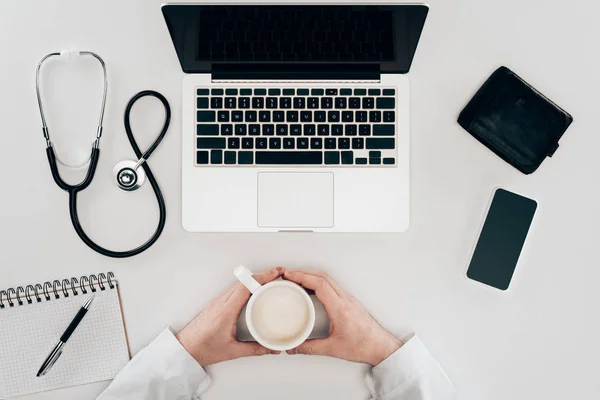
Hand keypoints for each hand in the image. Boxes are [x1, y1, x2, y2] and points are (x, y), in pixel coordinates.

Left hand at [176, 267, 284, 365]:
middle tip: (279, 275)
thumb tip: (270, 347)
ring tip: (270, 281)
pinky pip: (234, 290)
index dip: (262, 277)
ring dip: (255, 280)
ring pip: (239, 284)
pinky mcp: (217, 304)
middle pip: (245, 281)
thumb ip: (254, 349)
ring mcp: (218, 302)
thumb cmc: (202, 348)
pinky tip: (254, 292)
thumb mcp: (232, 351)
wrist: (184, 349)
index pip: (246, 286)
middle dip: (263, 276)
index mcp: (226, 311)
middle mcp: (221, 302)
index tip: (275, 273)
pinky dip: (247, 287)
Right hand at [284, 269, 402, 365]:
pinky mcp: (350, 302)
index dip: (303, 277)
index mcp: (340, 308)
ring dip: (312, 276)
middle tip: (289, 275)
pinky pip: (333, 286)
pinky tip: (312, 289)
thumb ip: (310, 348)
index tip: (291, 276)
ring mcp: (348, 299)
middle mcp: (345, 300)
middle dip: (304, 273)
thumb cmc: (364, 346)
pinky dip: (319, 282)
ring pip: (328, 280)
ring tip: (298, 279)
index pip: (320, 284)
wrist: (381, 347)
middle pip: (323, 277)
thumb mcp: (333, 349)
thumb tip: (295, 346)